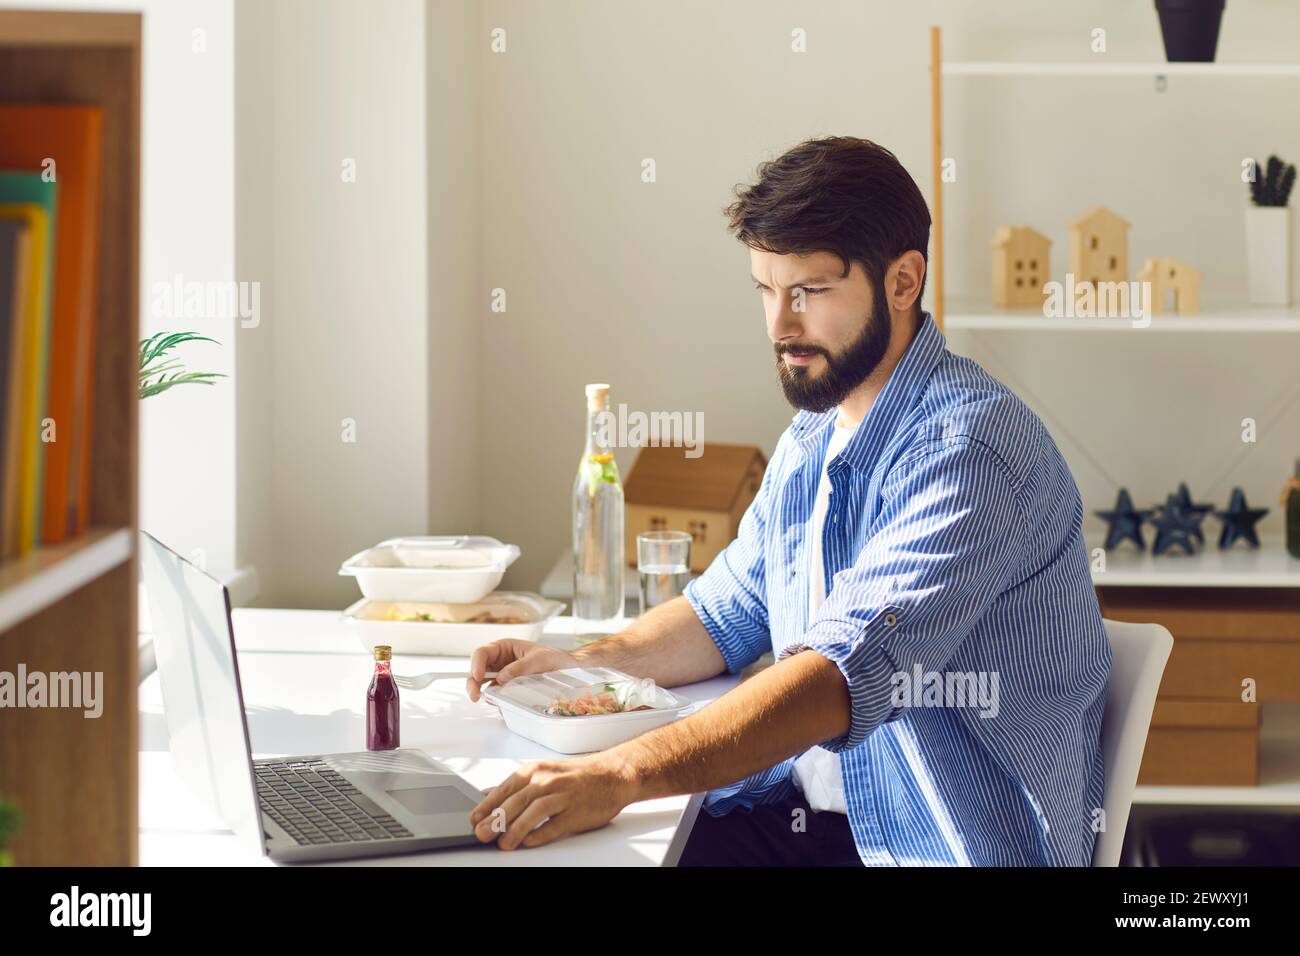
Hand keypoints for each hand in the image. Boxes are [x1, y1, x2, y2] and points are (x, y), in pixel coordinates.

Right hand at [465, 638, 580, 701]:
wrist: (568, 668)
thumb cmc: (553, 658)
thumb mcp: (538, 659)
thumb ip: (519, 667)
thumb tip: (501, 678)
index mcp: (504, 647)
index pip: (483, 653)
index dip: (476, 664)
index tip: (479, 677)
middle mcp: (499, 660)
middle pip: (477, 669)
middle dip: (473, 682)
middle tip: (475, 696)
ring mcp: (502, 675)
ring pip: (482, 683)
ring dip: (479, 691)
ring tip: (484, 700)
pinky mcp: (507, 688)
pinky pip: (495, 693)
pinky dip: (493, 698)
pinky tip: (498, 703)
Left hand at [468, 752, 638, 849]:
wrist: (612, 775)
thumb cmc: (576, 775)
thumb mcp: (543, 772)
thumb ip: (515, 785)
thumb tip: (486, 795)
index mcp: (536, 770)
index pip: (505, 788)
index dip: (487, 805)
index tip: (474, 819)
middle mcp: (548, 780)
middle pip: (517, 801)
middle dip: (496, 819)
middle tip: (481, 833)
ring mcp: (563, 796)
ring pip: (534, 812)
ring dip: (515, 829)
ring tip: (503, 843)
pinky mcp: (575, 813)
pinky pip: (554, 826)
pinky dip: (539, 835)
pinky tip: (528, 843)